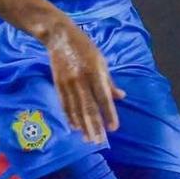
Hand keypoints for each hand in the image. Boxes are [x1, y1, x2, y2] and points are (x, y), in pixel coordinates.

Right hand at [41, 15, 124, 143]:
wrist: (59, 37)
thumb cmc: (85, 48)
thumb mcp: (102, 61)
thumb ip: (110, 82)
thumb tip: (122, 98)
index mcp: (95, 72)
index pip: (103, 97)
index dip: (109, 114)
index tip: (113, 128)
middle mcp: (80, 79)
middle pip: (88, 107)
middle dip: (94, 126)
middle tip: (99, 142)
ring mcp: (67, 83)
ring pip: (75, 109)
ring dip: (82, 126)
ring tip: (88, 139)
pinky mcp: (57, 84)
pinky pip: (64, 104)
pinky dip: (70, 117)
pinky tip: (75, 127)